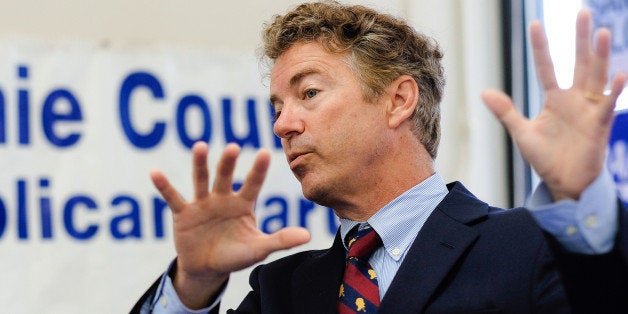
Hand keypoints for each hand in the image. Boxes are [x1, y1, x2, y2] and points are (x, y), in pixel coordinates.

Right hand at [151, 142, 309, 308]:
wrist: (208, 268)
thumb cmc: (236, 254)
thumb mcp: (258, 249)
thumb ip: (280, 240)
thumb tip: (308, 235)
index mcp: (243, 204)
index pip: (253, 184)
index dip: (258, 170)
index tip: (265, 152)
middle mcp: (223, 198)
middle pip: (225, 177)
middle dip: (228, 163)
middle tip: (233, 147)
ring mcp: (202, 203)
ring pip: (201, 180)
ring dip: (199, 164)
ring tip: (200, 146)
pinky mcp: (183, 213)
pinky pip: (173, 197)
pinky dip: (164, 186)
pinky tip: (155, 172)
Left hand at [482, 9, 625, 200]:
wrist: (563, 183)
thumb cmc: (546, 157)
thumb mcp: (522, 133)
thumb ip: (506, 112)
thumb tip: (485, 92)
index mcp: (556, 99)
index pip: (547, 67)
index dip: (541, 47)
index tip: (535, 24)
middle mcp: (575, 99)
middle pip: (579, 63)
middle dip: (580, 39)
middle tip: (583, 12)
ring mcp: (590, 110)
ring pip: (597, 77)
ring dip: (601, 56)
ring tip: (603, 32)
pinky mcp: (600, 126)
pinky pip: (609, 105)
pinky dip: (615, 91)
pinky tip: (620, 74)